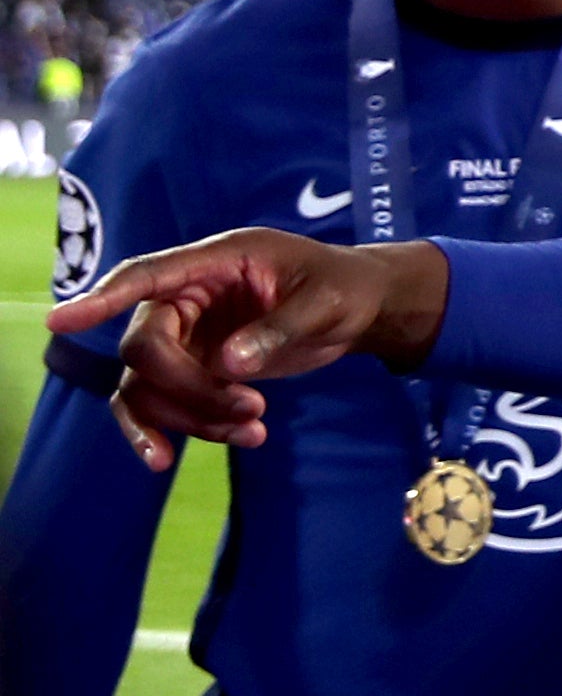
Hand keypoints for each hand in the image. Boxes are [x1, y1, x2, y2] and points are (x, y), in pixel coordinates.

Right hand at [45, 229, 450, 467]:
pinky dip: (186, 430)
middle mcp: (191, 296)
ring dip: (190, 418)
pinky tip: (237, 443)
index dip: (102, 298)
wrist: (359, 310)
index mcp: (218, 261)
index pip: (147, 275)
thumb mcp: (327, 302)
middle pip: (145, 347)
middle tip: (249, 411)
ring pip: (148, 386)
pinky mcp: (193, 369)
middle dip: (186, 389)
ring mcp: (187, 335)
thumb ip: (279, 328)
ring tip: (254, 430)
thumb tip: (228, 364)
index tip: (60, 322)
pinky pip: (162, 406)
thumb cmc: (345, 288)